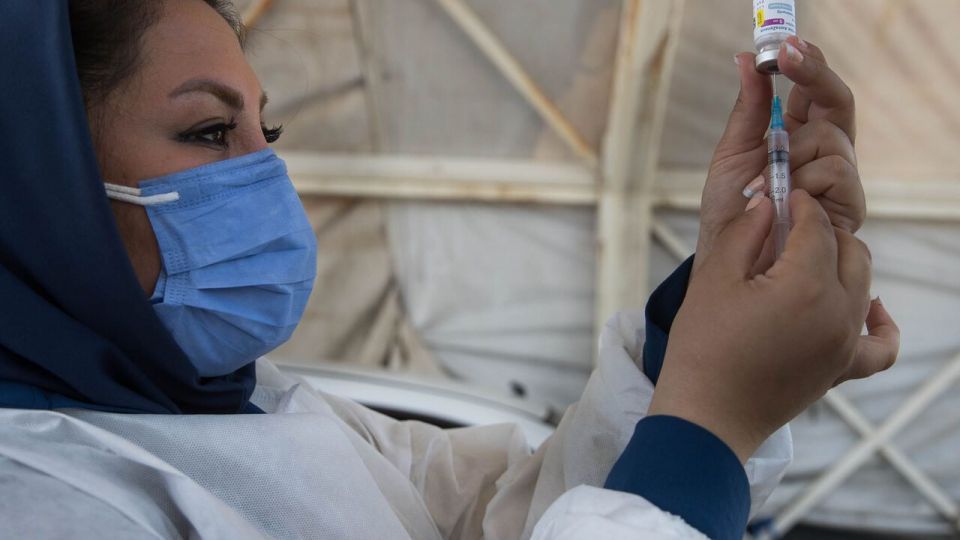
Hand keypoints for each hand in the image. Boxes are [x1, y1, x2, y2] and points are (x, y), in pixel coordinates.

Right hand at [649, 192, 898, 461]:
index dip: (799, 204)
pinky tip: (869, 308)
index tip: (783, 194)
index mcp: (805, 285)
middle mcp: (838, 312)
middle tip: (787, 227)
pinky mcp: (842, 369)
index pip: (816, 227)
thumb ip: (745, 234)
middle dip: (822, 230)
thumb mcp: (714, 279)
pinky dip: (882, 323)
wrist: (706, 416)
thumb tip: (767, 203)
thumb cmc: (702, 347)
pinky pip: (882, 345)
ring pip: (864, 284)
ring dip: (842, 263)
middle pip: (849, 251)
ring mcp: (845, 343)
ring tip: (806, 260)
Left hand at [695, 37, 862, 275]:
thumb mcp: (733, 153)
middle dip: (814, 76)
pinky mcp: (846, 208)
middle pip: (838, 102)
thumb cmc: (731, 212)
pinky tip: (780, 200)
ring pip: (832, 137)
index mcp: (799, 136)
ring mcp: (838, 180)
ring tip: (762, 183)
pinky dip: (803, 179)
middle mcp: (824, 154)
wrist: (729, 261)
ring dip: (791, 152)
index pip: (815, 92)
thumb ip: (748, 110)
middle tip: (787, 57)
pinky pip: (836, 171)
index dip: (809, 64)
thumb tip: (745, 60)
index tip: (788, 43)